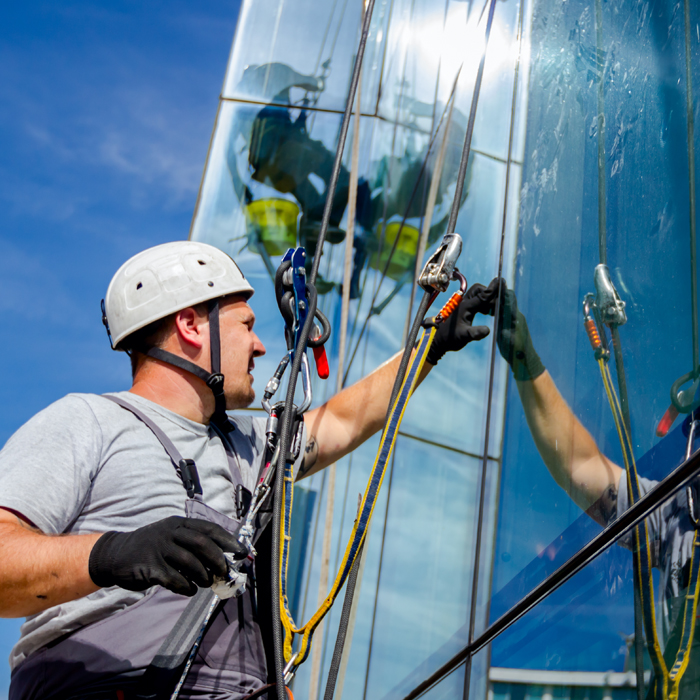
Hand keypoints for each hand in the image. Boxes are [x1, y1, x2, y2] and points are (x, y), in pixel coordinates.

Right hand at [88, 516, 246, 596]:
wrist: (116, 554)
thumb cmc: (152, 548)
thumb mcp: (172, 537)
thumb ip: (193, 545)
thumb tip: (222, 559)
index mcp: (179, 523)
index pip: (209, 529)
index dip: (228, 540)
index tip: (241, 551)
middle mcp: (171, 533)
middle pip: (202, 544)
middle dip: (217, 559)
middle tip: (225, 572)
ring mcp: (159, 549)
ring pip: (190, 562)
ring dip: (203, 575)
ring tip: (206, 583)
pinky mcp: (150, 567)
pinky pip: (174, 579)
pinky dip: (186, 586)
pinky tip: (189, 590)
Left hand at [426, 284, 491, 365]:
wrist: (438, 340)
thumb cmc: (450, 338)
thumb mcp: (463, 337)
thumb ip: (475, 333)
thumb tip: (487, 330)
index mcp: (465, 307)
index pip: (482, 295)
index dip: (492, 289)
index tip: (501, 280)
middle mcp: (464, 303)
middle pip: (478, 290)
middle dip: (489, 293)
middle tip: (498, 303)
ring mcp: (463, 305)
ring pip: (477, 295)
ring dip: (487, 299)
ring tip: (493, 310)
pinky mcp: (463, 309)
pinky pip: (475, 300)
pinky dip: (483, 303)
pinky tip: (487, 312)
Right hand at [481, 278, 544, 380]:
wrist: (524, 361)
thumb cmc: (514, 350)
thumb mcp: (505, 335)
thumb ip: (502, 319)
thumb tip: (499, 305)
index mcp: (514, 317)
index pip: (508, 297)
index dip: (501, 289)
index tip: (494, 282)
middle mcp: (517, 316)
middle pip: (508, 298)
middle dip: (499, 293)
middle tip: (486, 291)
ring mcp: (516, 321)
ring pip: (507, 304)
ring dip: (498, 300)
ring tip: (486, 301)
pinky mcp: (515, 326)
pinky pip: (506, 312)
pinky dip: (499, 308)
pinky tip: (491, 312)